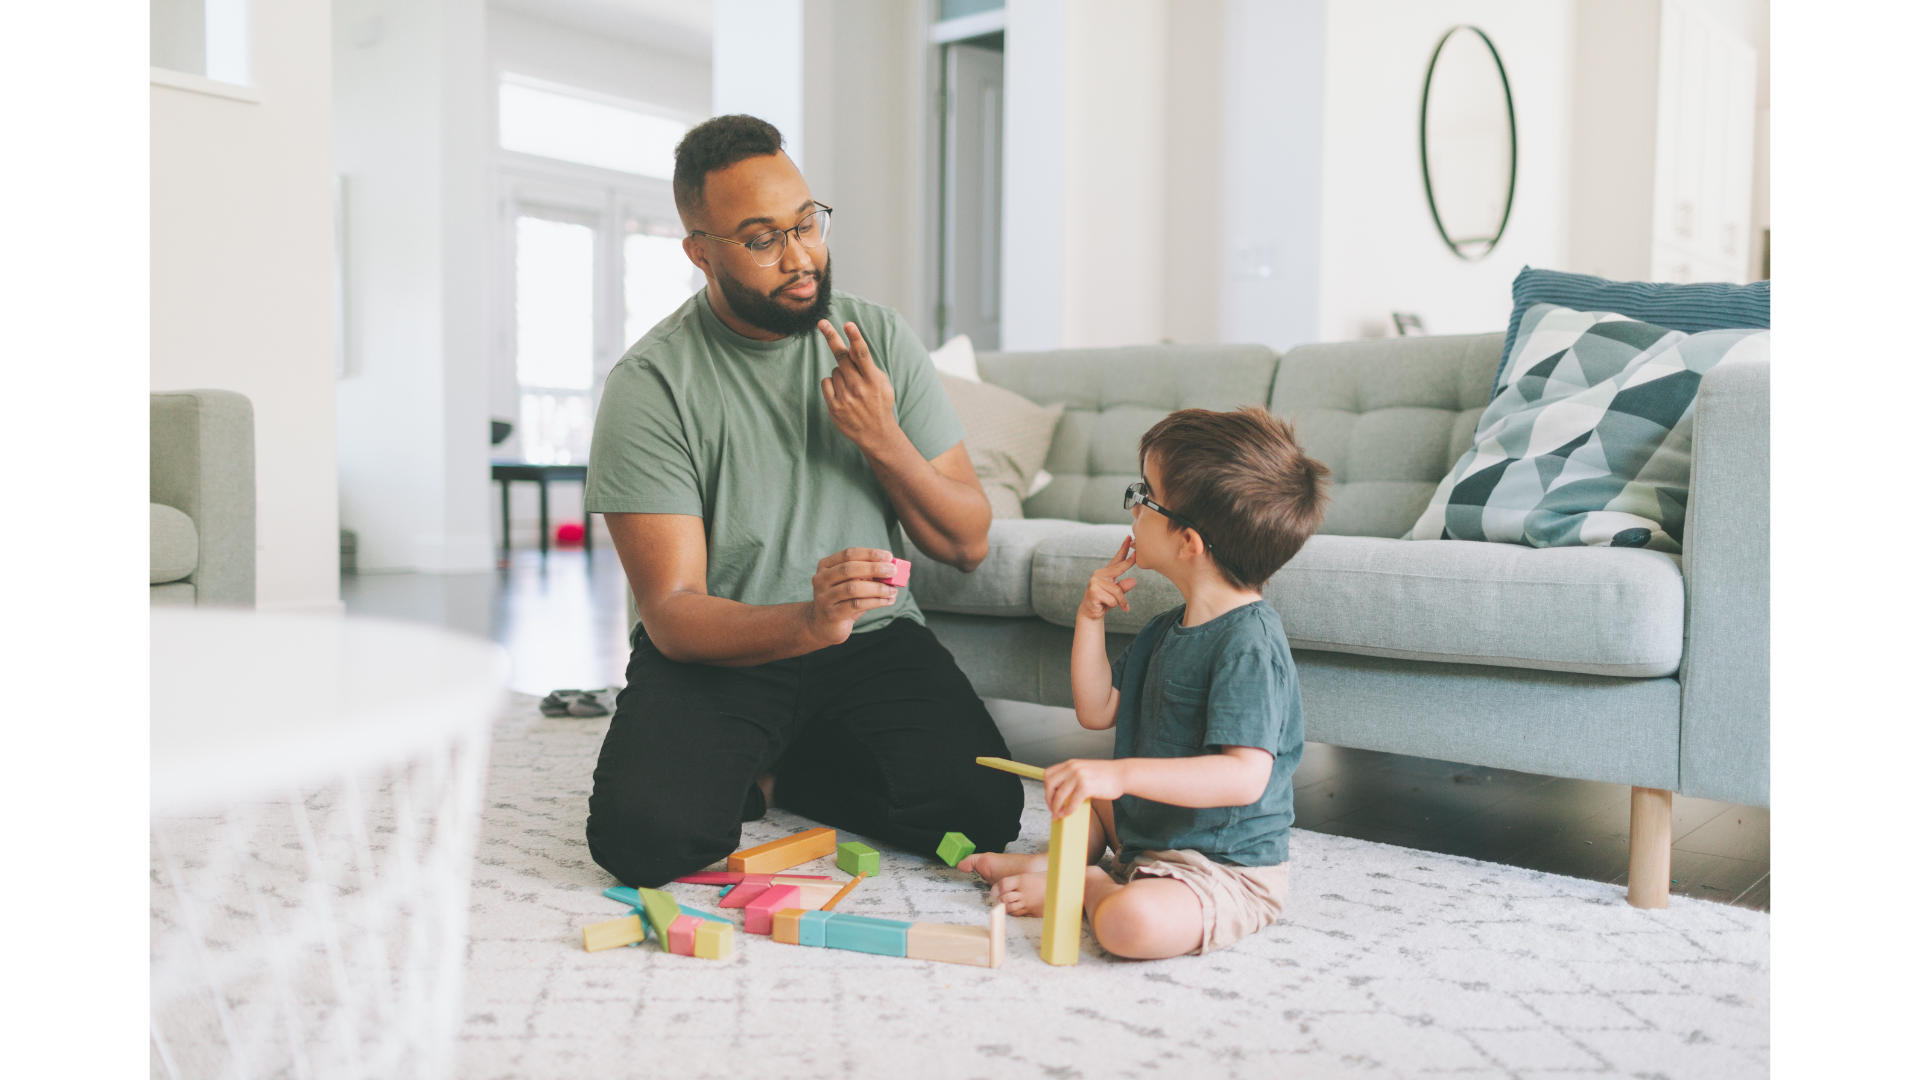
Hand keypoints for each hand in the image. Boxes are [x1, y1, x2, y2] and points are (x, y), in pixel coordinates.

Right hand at [808, 547, 899, 645]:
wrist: (824, 626)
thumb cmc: (843, 600)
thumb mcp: (853, 583)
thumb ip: (869, 575)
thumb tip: (893, 568)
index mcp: (826, 566)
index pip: (849, 554)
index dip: (870, 554)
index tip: (889, 556)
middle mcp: (821, 579)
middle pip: (849, 569)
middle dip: (874, 568)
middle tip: (893, 571)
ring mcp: (824, 597)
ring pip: (853, 588)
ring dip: (877, 588)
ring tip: (893, 591)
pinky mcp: (832, 614)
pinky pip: (856, 605)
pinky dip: (876, 602)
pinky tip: (888, 601)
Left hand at [818, 320, 899, 451]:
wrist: (876, 433)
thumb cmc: (879, 402)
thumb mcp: (882, 383)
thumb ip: (868, 366)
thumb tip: (853, 346)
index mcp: (873, 379)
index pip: (863, 354)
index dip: (855, 338)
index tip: (848, 325)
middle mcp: (859, 387)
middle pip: (841, 356)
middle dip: (831, 337)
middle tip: (822, 323)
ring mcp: (845, 397)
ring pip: (835, 370)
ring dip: (841, 374)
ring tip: (852, 388)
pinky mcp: (834, 406)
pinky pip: (826, 382)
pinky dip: (831, 384)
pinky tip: (841, 393)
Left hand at [1043, 758, 1125, 818]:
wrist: (1123, 774)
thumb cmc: (1106, 775)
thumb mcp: (1085, 770)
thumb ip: (1072, 777)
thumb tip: (1060, 795)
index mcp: (1071, 764)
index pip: (1048, 774)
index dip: (1046, 788)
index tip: (1050, 798)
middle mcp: (1072, 768)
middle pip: (1050, 785)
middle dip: (1049, 799)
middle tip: (1053, 809)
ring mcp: (1079, 776)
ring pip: (1058, 795)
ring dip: (1056, 808)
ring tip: (1058, 815)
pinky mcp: (1086, 786)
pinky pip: (1071, 802)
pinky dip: (1067, 810)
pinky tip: (1068, 814)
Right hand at [1077, 536, 1137, 620]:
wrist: (1091, 613)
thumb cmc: (1105, 601)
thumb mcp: (1117, 594)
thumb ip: (1124, 586)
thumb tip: (1133, 580)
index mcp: (1106, 572)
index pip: (1117, 558)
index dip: (1124, 548)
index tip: (1130, 537)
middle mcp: (1099, 574)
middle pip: (1120, 568)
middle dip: (1129, 562)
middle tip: (1137, 554)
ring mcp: (1095, 581)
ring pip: (1118, 591)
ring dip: (1120, 601)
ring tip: (1118, 606)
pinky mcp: (1094, 590)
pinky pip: (1113, 599)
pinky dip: (1114, 605)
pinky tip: (1104, 605)